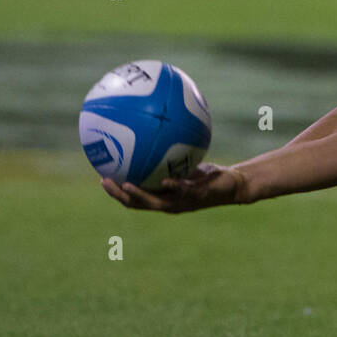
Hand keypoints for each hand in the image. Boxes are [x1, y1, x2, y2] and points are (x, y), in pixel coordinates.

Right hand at [101, 163, 250, 212]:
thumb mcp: (186, 163)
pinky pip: (182, 193)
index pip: (135, 199)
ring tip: (124, 185)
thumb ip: (171, 155)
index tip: (102, 179)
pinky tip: (163, 181)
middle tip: (104, 182)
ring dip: (138, 195)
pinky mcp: (197, 197)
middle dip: (119, 195)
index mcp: (163, 198)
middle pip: (137, 204)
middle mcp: (170, 203)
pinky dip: (172, 188)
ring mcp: (182, 202)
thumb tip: (156, 133)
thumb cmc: (209, 175)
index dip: (117, 193)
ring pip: (155, 203)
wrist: (233, 185)